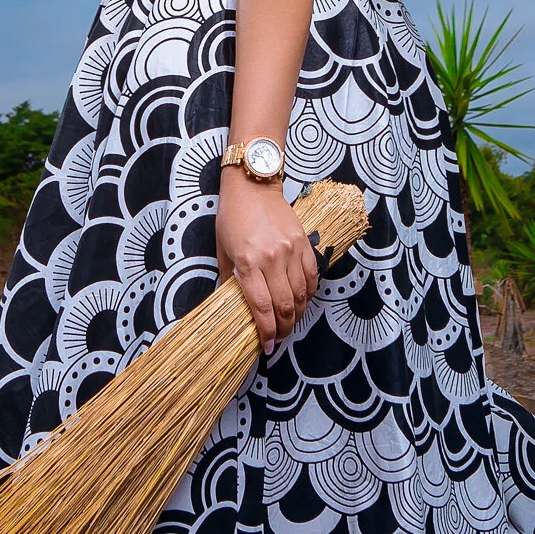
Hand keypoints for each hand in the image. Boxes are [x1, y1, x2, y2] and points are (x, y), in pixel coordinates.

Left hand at [217, 169, 319, 353]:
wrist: (254, 187)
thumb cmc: (232, 218)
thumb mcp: (222, 250)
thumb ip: (228, 279)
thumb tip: (231, 305)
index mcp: (248, 263)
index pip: (261, 307)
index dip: (267, 331)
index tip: (268, 346)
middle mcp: (272, 259)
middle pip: (285, 305)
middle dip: (284, 328)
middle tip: (280, 338)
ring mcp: (291, 251)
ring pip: (302, 294)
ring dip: (298, 314)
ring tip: (291, 323)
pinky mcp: (304, 243)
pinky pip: (312, 276)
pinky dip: (309, 294)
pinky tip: (303, 302)